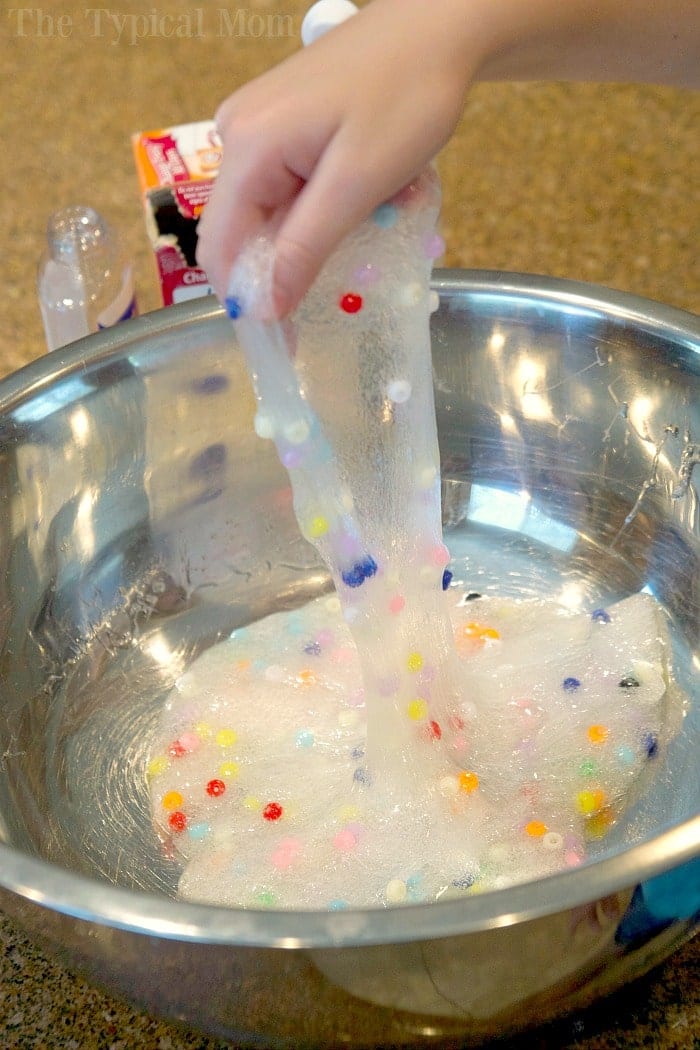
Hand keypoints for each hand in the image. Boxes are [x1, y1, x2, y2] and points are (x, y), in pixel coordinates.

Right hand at [196, 0, 476, 316]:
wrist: (437, 25)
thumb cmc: (405, 97)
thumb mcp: (356, 185)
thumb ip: (303, 248)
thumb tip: (261, 308)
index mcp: (246, 147)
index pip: (220, 249)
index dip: (248, 300)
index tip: (288, 341)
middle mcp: (237, 134)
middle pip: (243, 232)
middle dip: (291, 264)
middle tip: (353, 270)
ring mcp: (257, 125)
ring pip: (271, 214)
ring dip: (318, 234)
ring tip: (378, 213)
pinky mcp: (281, 124)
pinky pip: (289, 189)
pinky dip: (325, 206)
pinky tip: (369, 192)